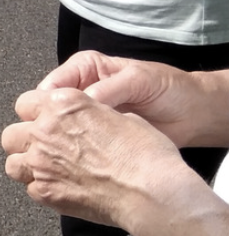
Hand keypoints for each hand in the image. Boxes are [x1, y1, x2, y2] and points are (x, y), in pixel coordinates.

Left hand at [1, 85, 193, 228]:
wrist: (150, 191)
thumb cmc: (145, 154)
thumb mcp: (122, 116)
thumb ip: (92, 114)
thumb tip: (90, 120)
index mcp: (63, 104)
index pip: (26, 103)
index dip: (36, 113)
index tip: (43, 120)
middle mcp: (45, 131)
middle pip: (11, 134)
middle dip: (24, 140)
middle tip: (43, 147)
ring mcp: (40, 164)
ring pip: (12, 164)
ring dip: (26, 165)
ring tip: (47, 170)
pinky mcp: (45, 193)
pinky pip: (30, 190)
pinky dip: (42, 189)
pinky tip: (61, 188)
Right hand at [27, 52, 228, 148]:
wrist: (192, 114)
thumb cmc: (168, 89)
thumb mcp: (137, 80)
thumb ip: (107, 89)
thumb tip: (81, 104)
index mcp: (83, 70)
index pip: (48, 87)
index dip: (44, 105)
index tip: (48, 122)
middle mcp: (78, 93)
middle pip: (44, 112)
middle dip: (47, 127)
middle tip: (58, 141)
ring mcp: (84, 120)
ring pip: (54, 134)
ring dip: (58, 145)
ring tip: (69, 155)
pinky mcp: (94, 140)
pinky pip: (73, 150)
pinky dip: (72, 158)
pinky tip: (78, 165)